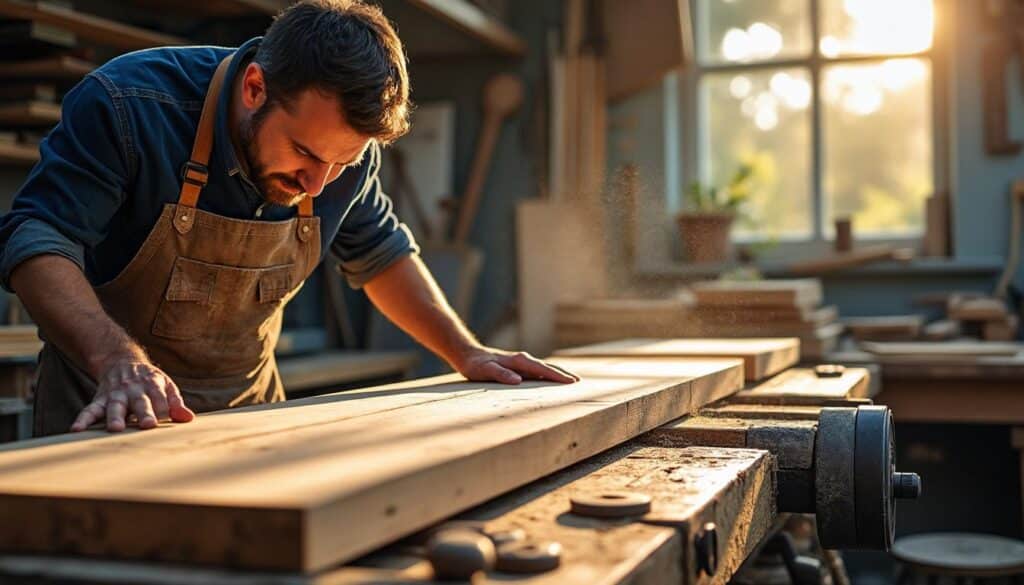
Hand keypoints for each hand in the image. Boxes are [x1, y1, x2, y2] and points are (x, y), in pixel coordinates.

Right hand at [71, 358, 194, 431]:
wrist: (122, 362)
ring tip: (115, 429)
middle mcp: (134, 389)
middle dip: (144, 413)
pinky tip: (76, 429)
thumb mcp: (166, 386)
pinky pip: (90, 409)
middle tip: (148, 425)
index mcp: (153, 385)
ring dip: (115, 417)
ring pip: (115, 405)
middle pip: (140, 402)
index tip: (168, 423)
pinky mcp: (100, 399)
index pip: (162, 400)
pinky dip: (83, 419)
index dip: (165, 411)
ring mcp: (116, 394)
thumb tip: (189, 419)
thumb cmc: (149, 381)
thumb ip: (176, 403)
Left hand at [455, 347, 579, 384]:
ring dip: (557, 373)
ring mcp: (521, 362)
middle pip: (548, 366)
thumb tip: (518, 380)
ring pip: (544, 368)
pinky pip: (537, 370)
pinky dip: (547, 374)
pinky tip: (550, 380)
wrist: (468, 355)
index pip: (543, 369)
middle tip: (579, 383)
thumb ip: (501, 375)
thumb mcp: (485, 371)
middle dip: (563, 374)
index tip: (572, 382)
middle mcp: (523, 360)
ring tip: (570, 381)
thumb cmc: (475, 365)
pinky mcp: (518, 366)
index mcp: (519, 361)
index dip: (558, 376)